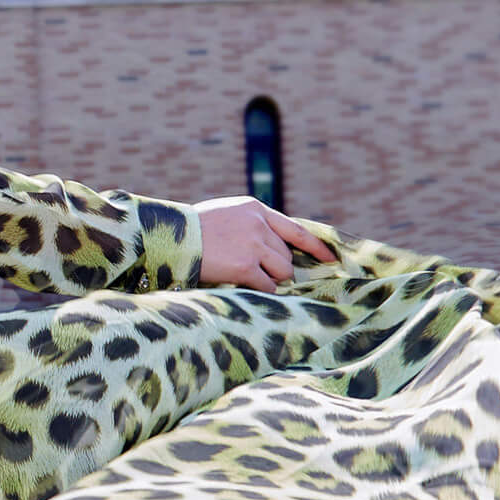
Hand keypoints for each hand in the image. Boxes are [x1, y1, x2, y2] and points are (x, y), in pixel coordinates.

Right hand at [195, 196, 336, 289]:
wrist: (169, 237)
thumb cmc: (193, 230)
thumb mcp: (226, 215)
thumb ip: (251, 224)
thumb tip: (274, 247)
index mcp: (255, 209)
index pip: (296, 230)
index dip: (316, 246)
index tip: (330, 258)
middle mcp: (259, 225)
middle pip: (287, 256)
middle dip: (278, 268)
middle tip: (259, 274)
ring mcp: (253, 246)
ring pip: (282, 272)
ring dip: (271, 280)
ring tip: (249, 278)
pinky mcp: (244, 267)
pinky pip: (268, 286)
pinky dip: (262, 291)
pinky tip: (247, 287)